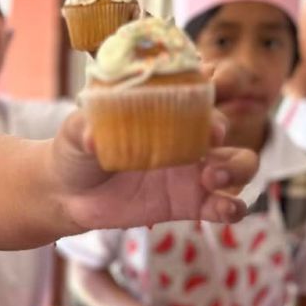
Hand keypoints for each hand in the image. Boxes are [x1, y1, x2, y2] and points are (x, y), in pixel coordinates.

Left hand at [51, 69, 258, 230]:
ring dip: (236, 170)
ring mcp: (191, 173)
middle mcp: (185, 139)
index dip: (213, 95)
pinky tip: (225, 210)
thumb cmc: (76, 150)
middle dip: (226, 135)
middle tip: (208, 149)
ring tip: (212, 180)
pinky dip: (233, 208)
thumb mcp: (75, 131)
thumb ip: (86, 127)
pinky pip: (223, 206)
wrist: (68, 194)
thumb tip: (92, 135)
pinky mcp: (189, 204)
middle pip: (226, 131)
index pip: (200, 96)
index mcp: (165, 112)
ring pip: (238, 166)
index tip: (211, 108)